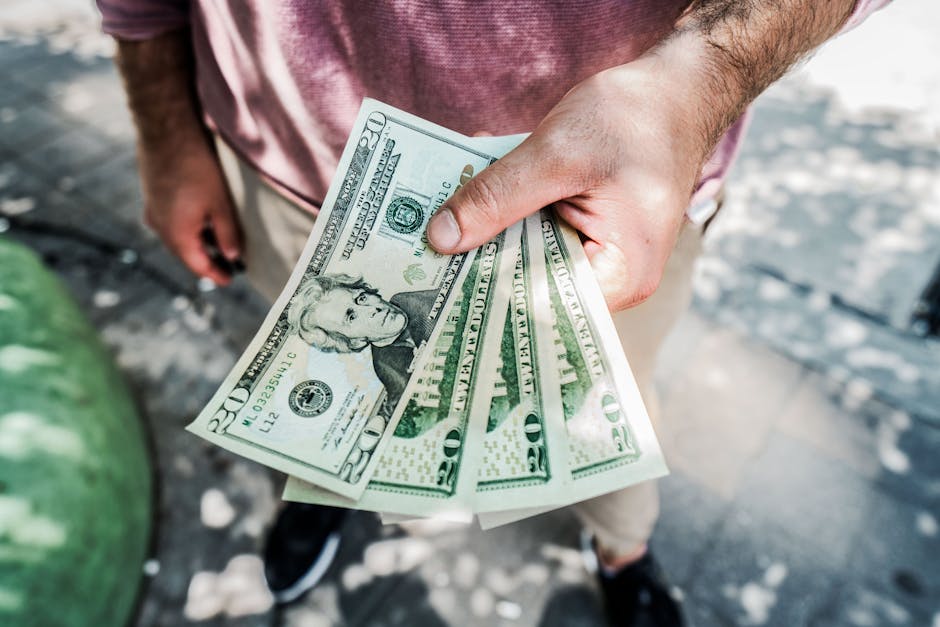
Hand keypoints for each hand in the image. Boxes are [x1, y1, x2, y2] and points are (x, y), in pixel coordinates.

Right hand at [138, 131, 241, 285]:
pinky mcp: (151, 196)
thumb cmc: (196, 167)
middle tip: (227, 266)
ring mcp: (152, 211)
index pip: (197, 265)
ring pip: (177, 237)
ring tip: (218, 245)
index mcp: (176, 234)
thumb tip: (233, 257)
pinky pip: (170, 221)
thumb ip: (227, 234)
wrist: (166, 130)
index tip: (230, 281)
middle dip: (206, 261)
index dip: (215, 275)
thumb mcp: (220, 204)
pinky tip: (202, 220)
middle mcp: (159, 227)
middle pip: (185, 253)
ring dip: (197, 243)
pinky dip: (187, 227)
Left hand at [426, 49, 710, 311]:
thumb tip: (439, 239)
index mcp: (620, 278)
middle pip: (531, 289)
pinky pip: (538, 239)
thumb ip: (497, 197)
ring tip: (437, 230)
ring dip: (490, 241)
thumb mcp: (557, 153)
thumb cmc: (635, 118)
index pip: (539, 307)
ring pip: (529, 262)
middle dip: (481, 267)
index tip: (433, 286)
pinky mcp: (588, 237)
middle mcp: (613, 282)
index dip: (486, 296)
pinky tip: (470, 206)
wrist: (677, 92)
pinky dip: (509, 221)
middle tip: (420, 258)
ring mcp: (601, 261)